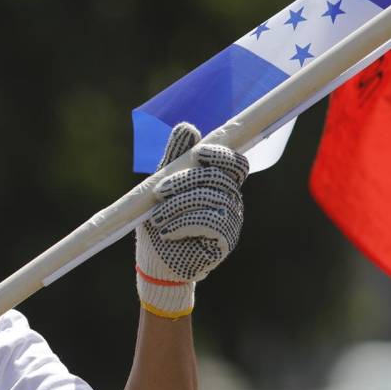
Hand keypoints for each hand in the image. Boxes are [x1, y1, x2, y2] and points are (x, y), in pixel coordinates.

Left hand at [135, 122, 247, 317]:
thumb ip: (175, 158)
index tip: (197, 153)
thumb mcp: (161, 186)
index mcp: (218, 184)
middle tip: (159, 191)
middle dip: (185, 181)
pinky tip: (168, 232)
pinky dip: (184, 223)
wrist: (155, 262)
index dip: (221, 154)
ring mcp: (231, 220)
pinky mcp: (225, 240)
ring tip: (157, 218)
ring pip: (211, 199)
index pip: (235, 162)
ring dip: (178, 205)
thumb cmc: (159, 222)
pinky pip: (210, 222)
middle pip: (219, 178)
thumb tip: (188, 127)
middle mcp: (230, 199)